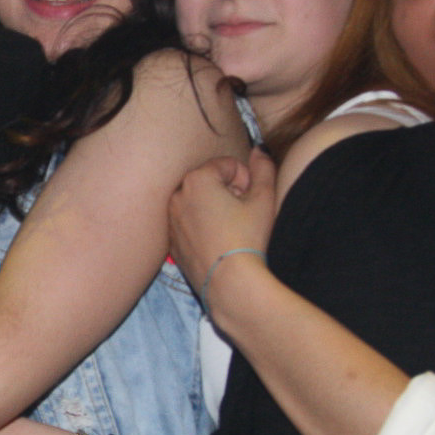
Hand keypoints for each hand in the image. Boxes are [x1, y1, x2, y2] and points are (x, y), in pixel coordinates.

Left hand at [170, 147, 277, 306]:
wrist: (229, 284)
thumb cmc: (248, 239)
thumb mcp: (264, 199)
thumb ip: (263, 168)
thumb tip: (259, 150)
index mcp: (197, 179)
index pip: (227, 165)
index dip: (246, 180)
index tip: (250, 199)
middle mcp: (177, 195)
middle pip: (210, 181)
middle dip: (228, 192)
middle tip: (242, 214)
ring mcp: (170, 219)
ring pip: (198, 202)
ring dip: (214, 208)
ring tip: (230, 230)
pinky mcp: (171, 241)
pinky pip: (189, 224)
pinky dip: (202, 227)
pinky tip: (217, 243)